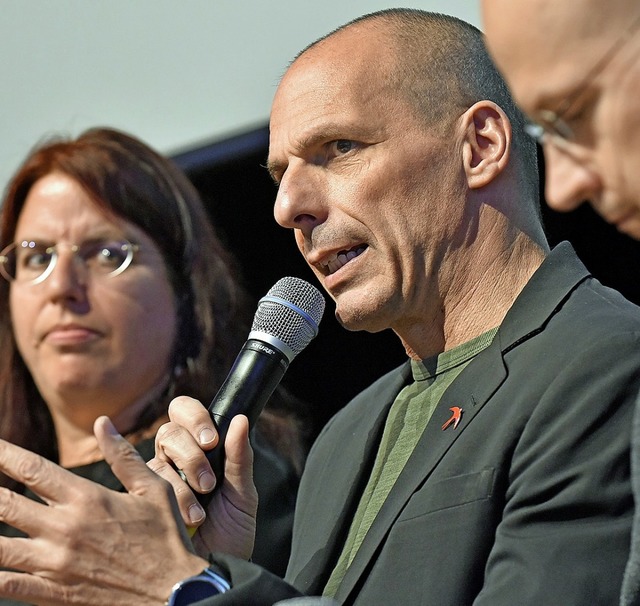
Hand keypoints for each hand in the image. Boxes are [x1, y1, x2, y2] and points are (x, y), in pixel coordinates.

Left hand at [0, 416, 208, 605]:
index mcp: (87, 499)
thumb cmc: (166, 537)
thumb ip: (123, 456)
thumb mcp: (154, 489)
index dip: (4, 454)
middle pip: (4, 504)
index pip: (33, 470)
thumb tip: (102, 423)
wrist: (172, 593)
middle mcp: (64, 528)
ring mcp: (54, 564)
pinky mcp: (53, 594)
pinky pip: (7, 584)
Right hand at [149, 396, 257, 560]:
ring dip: (182, 488)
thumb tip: (240, 419)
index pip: (186, 413)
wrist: (217, 572)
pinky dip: (163, 501)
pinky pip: (139, 489)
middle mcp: (175, 461)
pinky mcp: (139, 504)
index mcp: (201, 450)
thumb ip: (240, 458)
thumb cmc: (231, 533)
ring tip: (200, 512)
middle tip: (208, 482)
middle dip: (191, 455)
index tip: (211, 440)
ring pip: (156, 463)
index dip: (194, 419)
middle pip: (168, 433)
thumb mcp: (243, 495)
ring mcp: (155, 482)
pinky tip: (184, 516)